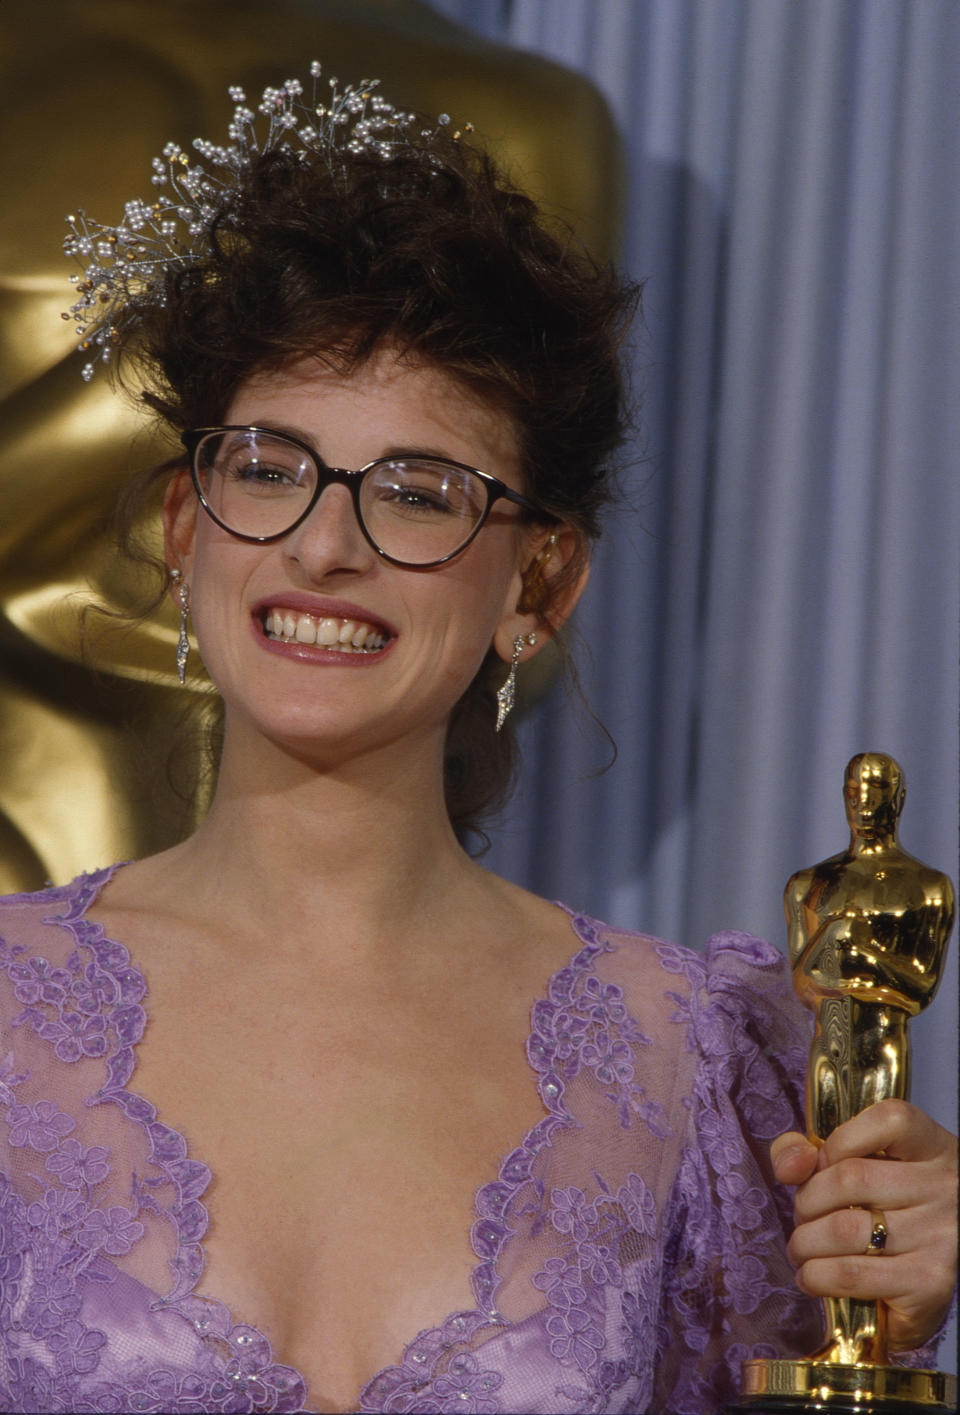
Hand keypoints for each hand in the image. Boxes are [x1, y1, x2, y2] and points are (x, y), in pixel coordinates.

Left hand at [771, 1099, 957, 1351]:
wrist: (933, 1266)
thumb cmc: (886, 1205)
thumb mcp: (859, 1162)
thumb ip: (809, 1151)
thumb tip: (788, 1167)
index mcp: (932, 1147)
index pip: (889, 1120)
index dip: (839, 1141)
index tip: (822, 1164)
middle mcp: (944, 1188)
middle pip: (851, 1178)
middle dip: (807, 1201)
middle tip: (803, 1217)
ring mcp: (941, 1237)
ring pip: (845, 1230)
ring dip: (805, 1242)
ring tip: (801, 1248)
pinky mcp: (929, 1284)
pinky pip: (851, 1275)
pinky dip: (816, 1276)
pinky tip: (812, 1276)